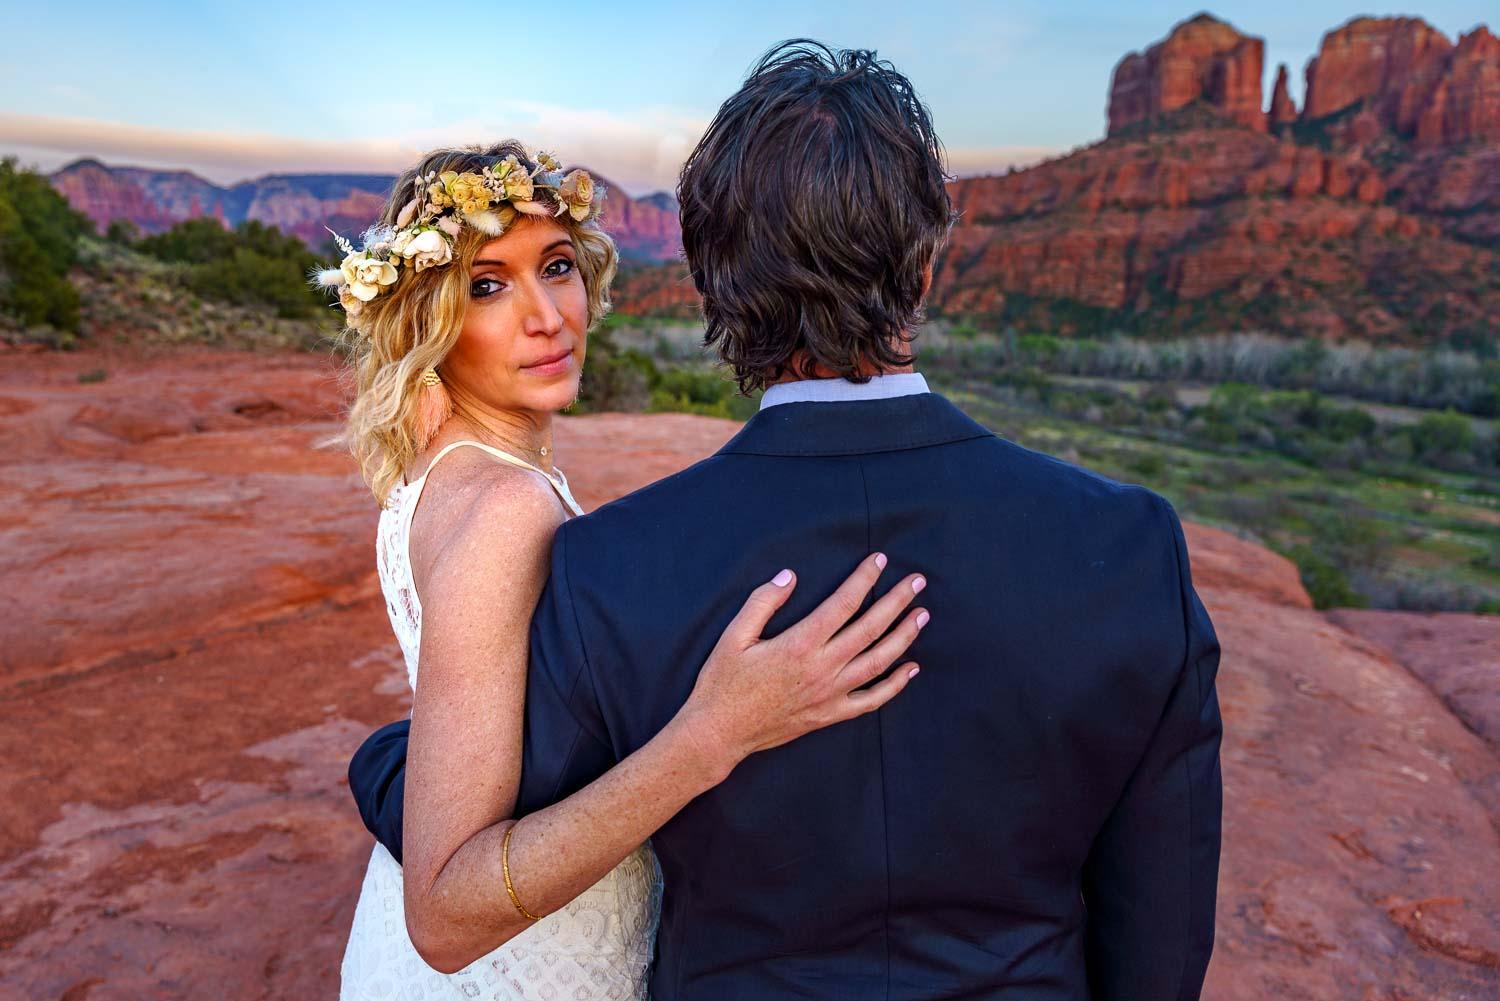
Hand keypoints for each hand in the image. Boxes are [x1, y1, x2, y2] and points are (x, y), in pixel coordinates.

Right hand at [676, 553, 927, 777]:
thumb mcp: (734, 636)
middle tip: (917, 581)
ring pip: (878, 662)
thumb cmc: (722, 683)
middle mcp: (822, 668)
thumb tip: (789, 576)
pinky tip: (911, 669)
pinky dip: (895, 685)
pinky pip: (871, 700)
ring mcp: (830, 694)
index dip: (865, 579)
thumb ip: (763, 602)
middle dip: (897, 601)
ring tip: (922, 616)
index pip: (843, 604)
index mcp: (800, 644)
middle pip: (871, 629)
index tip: (881, 561)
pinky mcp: (829, 714)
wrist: (719, 733)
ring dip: (904, 637)